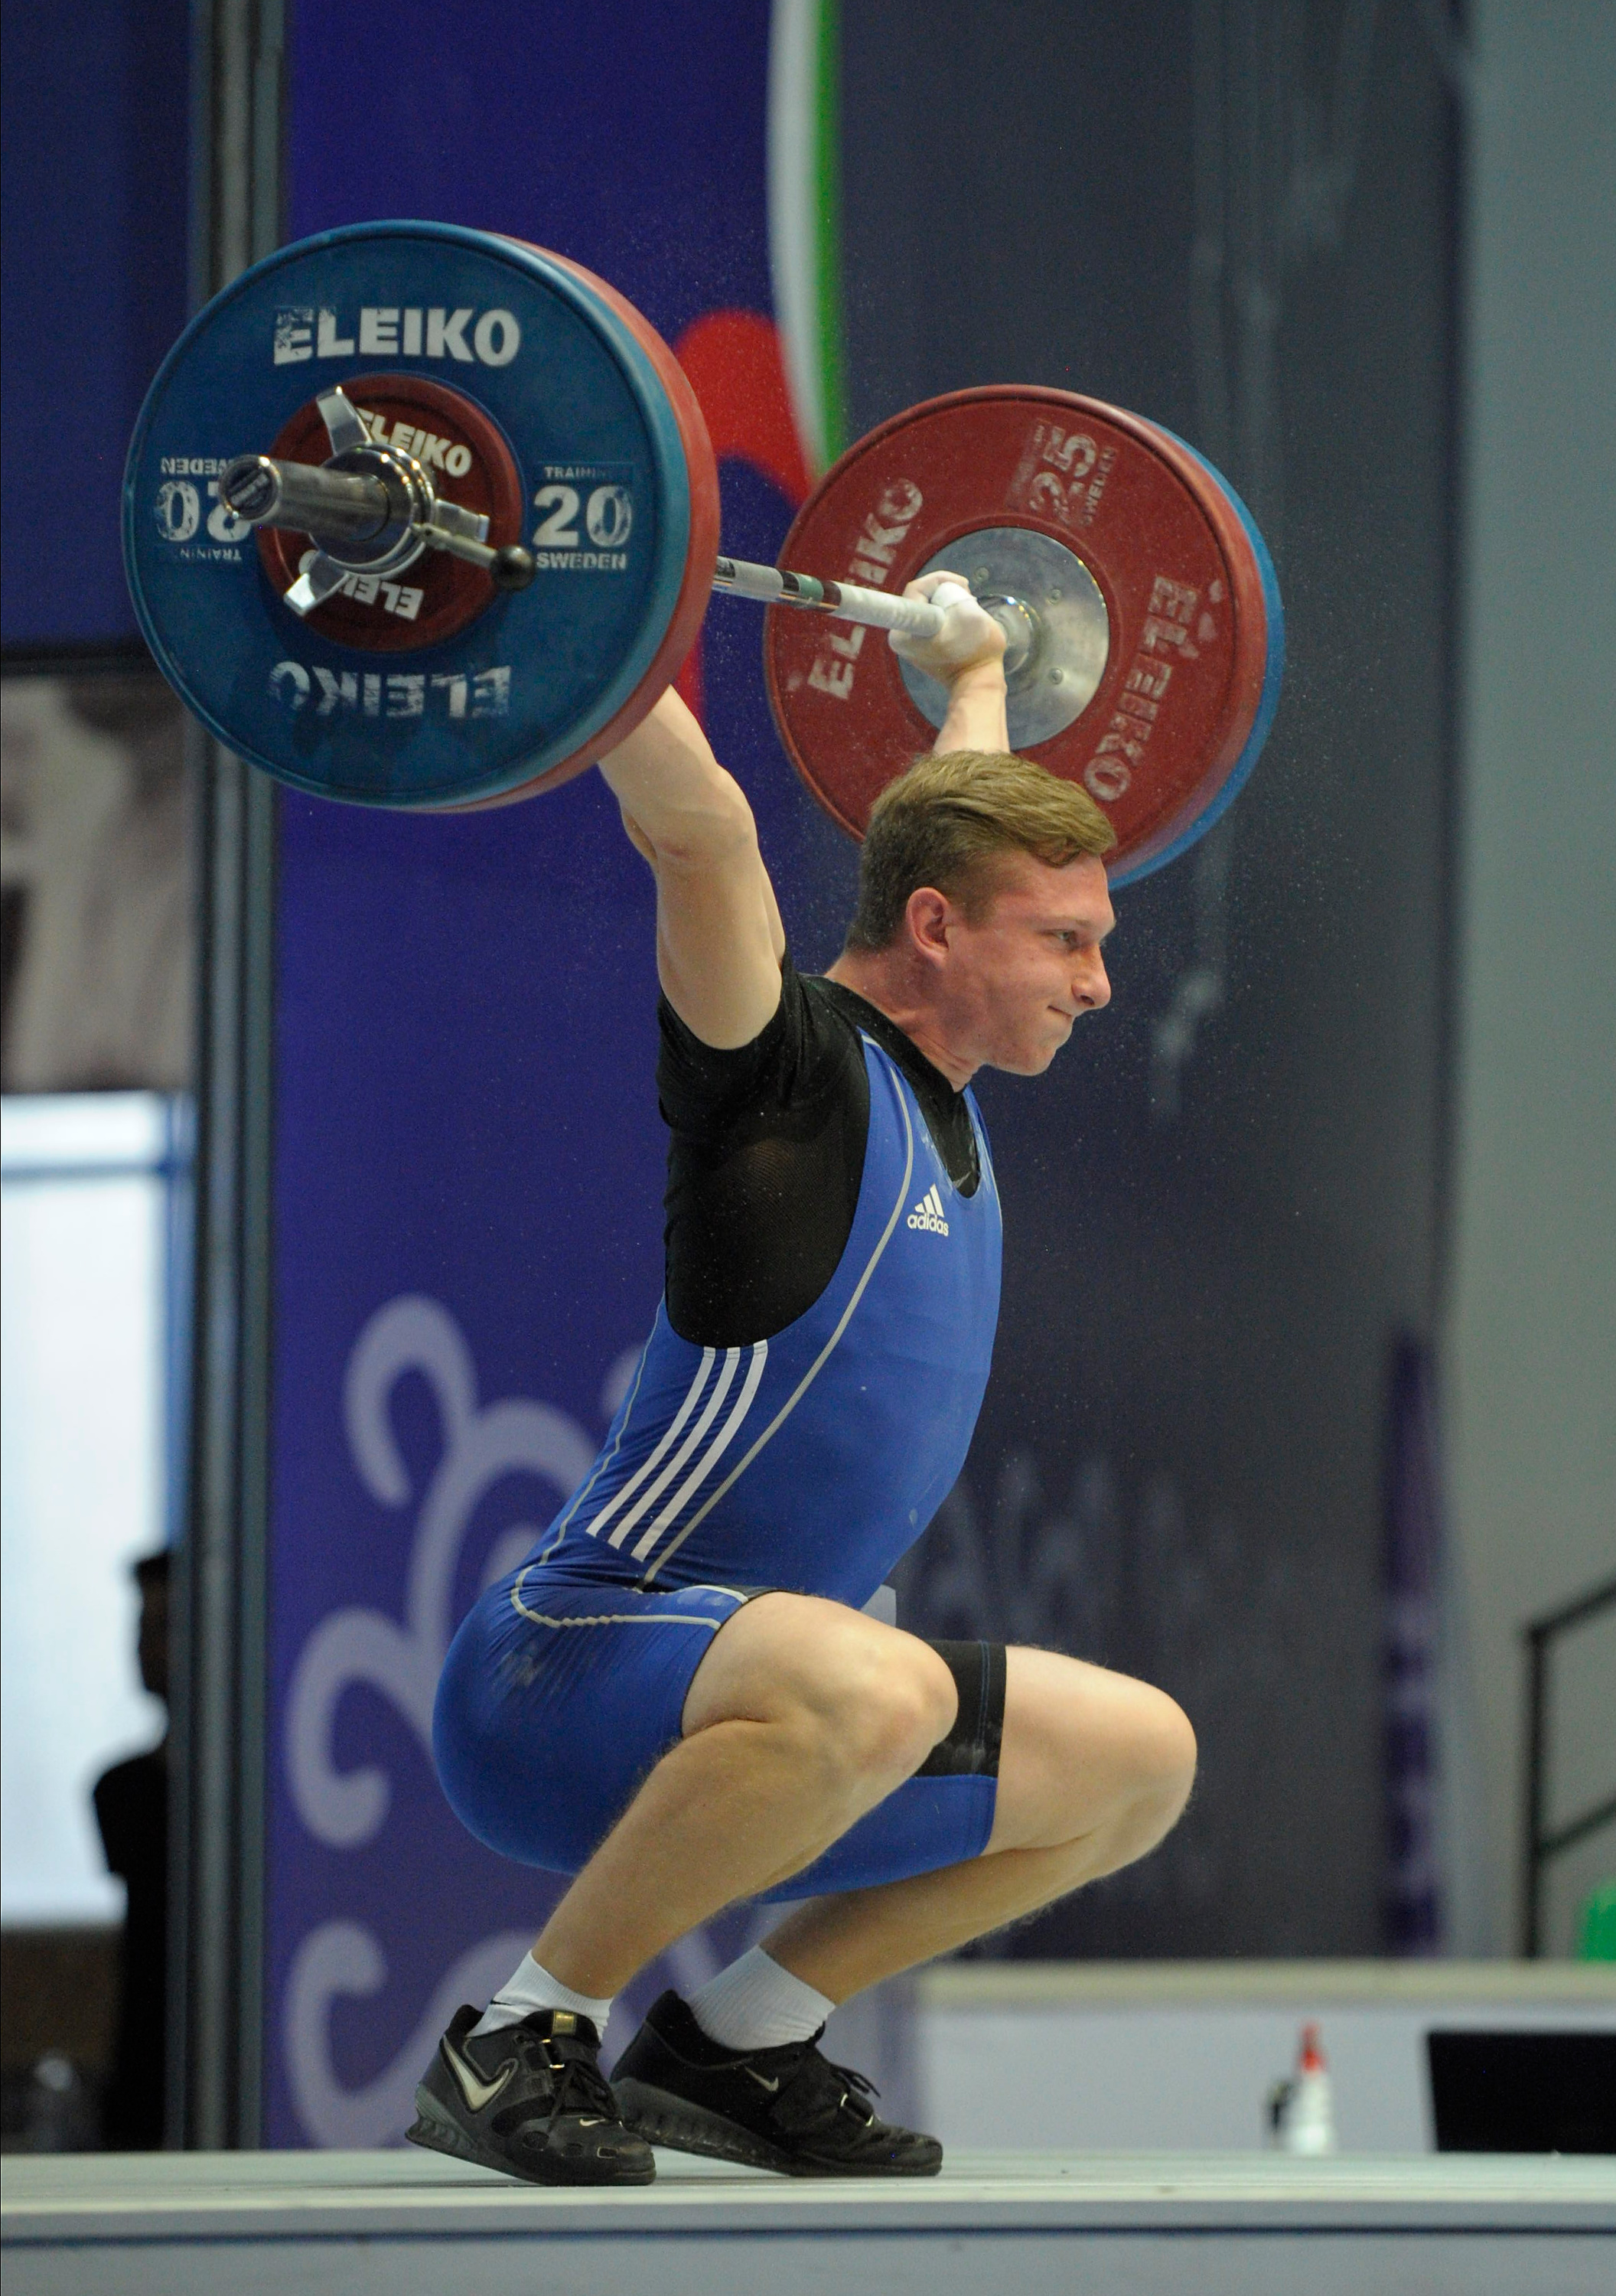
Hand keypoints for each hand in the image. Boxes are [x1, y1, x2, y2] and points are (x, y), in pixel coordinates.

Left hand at [888, 571, 1006, 681]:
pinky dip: (944, 612)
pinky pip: (929, 616)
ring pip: (925, 604)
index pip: (917, 589)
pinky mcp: (917, 645)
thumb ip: (955, 593)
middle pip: (919, 595)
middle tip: (967, 593)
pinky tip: (959, 616)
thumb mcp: (971, 613)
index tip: (962, 586)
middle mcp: (900, 635)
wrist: (978, 683)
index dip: (939, 580)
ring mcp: (907, 642)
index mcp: (908, 630)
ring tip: (967, 604)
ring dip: (945, 600)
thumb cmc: (977, 652)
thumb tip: (949, 591)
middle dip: (944, 589)